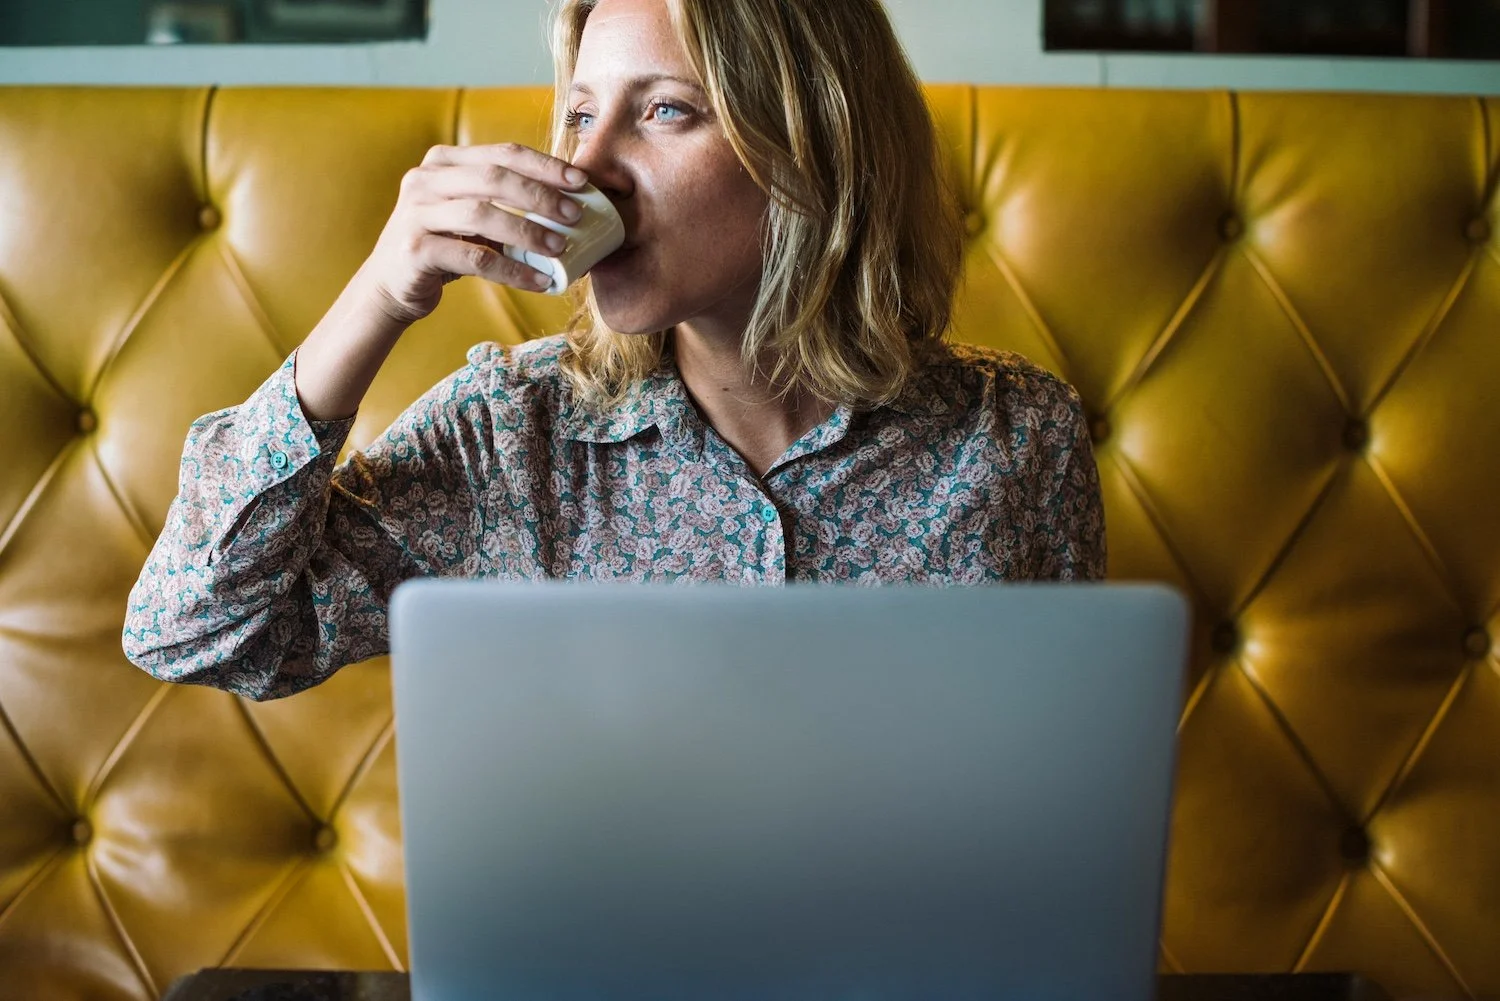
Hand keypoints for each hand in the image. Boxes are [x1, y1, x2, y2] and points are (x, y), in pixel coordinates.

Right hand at [357, 143, 590, 325]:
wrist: (391, 285)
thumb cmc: (443, 246)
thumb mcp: (467, 214)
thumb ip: (502, 201)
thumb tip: (568, 203)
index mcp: (443, 161)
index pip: (502, 153)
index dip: (544, 165)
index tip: (580, 181)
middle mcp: (425, 180)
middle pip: (494, 178)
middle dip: (540, 195)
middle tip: (575, 215)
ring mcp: (417, 213)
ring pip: (482, 214)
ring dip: (527, 231)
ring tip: (560, 248)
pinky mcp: (416, 249)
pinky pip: (475, 258)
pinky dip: (512, 270)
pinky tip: (538, 280)